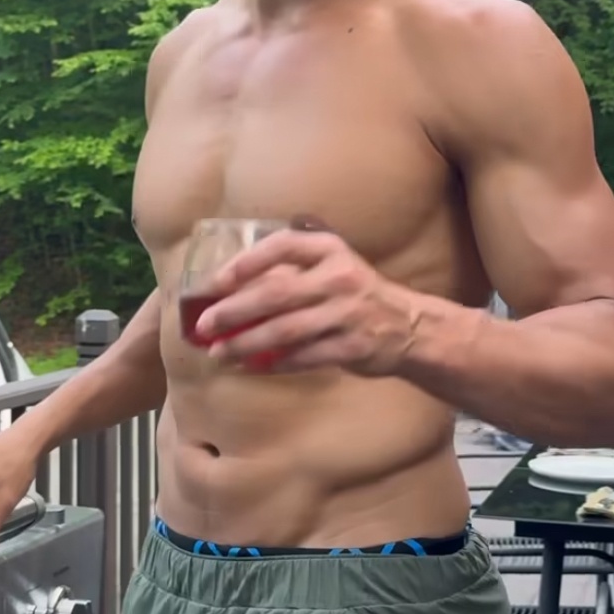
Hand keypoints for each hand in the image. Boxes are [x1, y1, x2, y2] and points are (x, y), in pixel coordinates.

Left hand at [193, 227, 416, 377]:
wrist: (409, 326)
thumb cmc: (356, 294)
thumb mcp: (331, 267)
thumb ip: (292, 270)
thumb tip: (230, 288)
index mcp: (330, 250)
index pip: (281, 246)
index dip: (245, 263)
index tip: (215, 282)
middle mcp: (339, 277)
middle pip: (275, 294)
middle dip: (233, 311)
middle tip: (204, 326)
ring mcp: (347, 314)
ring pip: (285, 331)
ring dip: (246, 344)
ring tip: (219, 353)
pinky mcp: (352, 347)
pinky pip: (303, 358)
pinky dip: (274, 364)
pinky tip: (251, 367)